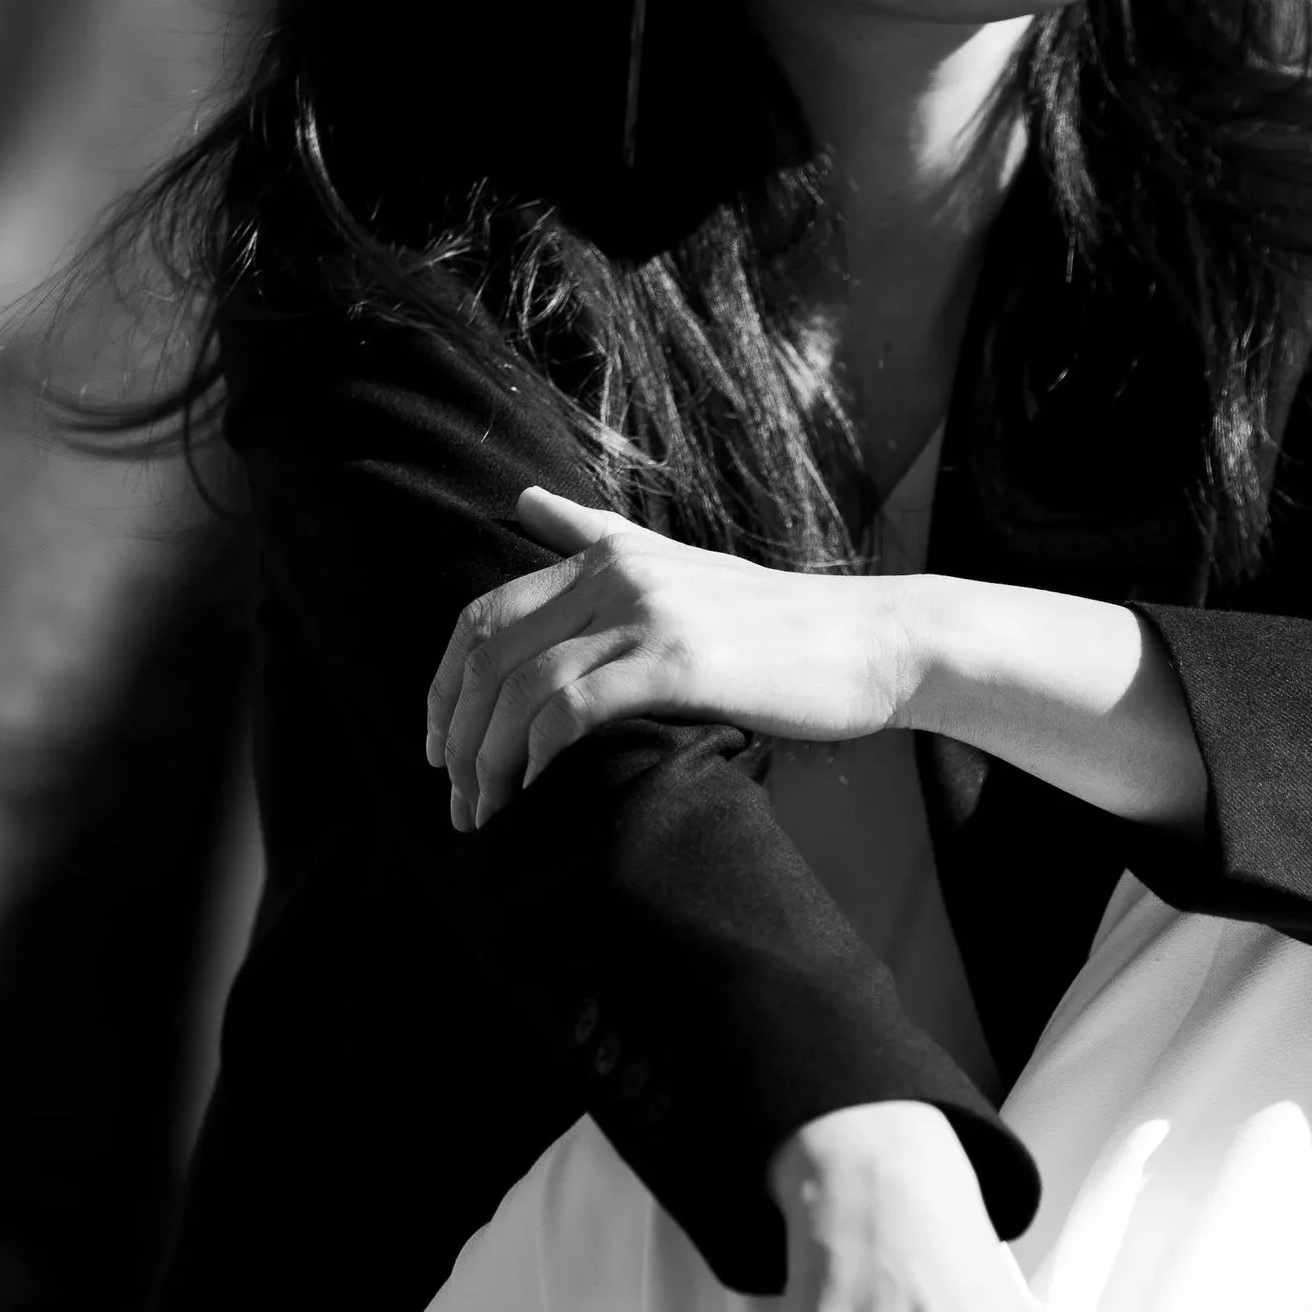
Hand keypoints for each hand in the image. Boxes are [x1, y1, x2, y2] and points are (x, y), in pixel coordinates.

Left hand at [427, 489, 916, 829]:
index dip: (444, 686)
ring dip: (489, 761)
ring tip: (487, 813)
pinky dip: (541, 757)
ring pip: (524, 687)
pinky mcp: (679, 661)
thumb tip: (520, 498)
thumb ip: (593, 533)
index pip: (482, 615)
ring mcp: (648, 613)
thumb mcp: (677, 563)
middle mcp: (616, 572)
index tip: (438, 746)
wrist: (873, 642)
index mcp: (607, 551)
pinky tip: (539, 794)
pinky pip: (575, 710)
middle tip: (457, 799)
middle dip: (456, 735)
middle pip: (488, 655)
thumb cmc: (775, 621)